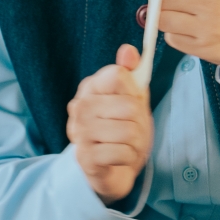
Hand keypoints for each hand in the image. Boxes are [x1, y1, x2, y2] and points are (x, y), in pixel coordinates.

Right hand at [66, 44, 153, 205]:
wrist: (111, 169)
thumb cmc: (122, 130)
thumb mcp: (132, 99)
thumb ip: (132, 74)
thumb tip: (128, 50)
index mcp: (90, 87)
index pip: (118, 75)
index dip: (134, 91)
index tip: (130, 103)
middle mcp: (80, 107)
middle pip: (129, 105)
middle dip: (140, 122)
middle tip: (132, 131)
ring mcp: (79, 132)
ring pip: (129, 131)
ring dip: (137, 143)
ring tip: (127, 146)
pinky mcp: (85, 157)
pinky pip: (123, 152)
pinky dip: (129, 158)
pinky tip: (120, 158)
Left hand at [158, 0, 219, 71]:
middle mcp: (210, 6)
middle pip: (164, 0)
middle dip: (161, 0)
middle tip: (170, 3)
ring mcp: (205, 29)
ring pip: (163, 20)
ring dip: (165, 18)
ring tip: (177, 17)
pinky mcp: (202, 48)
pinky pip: (172, 39)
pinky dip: (174, 34)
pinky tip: (186, 31)